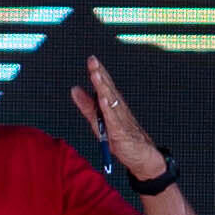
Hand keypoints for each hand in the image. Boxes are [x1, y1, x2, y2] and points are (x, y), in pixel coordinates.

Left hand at [75, 52, 166, 178]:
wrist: (140, 154)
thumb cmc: (120, 137)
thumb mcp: (97, 120)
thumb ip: (86, 105)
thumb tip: (74, 89)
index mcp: (113, 104)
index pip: (104, 85)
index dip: (98, 72)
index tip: (92, 59)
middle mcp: (118, 108)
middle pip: (108, 88)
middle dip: (100, 73)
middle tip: (92, 60)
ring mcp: (120, 118)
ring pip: (110, 99)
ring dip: (103, 86)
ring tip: (95, 74)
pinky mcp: (120, 131)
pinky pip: (113, 117)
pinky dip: (108, 107)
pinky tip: (103, 98)